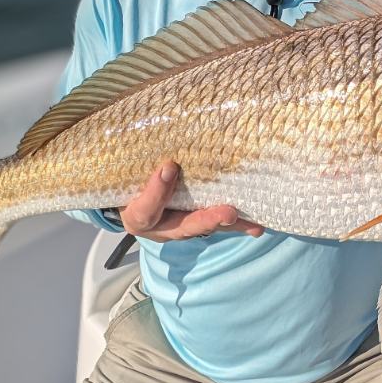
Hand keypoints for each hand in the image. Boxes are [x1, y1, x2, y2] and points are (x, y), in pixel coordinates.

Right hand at [116, 160, 264, 241]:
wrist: (128, 202)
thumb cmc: (127, 185)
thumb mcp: (124, 177)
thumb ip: (140, 166)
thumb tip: (163, 154)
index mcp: (137, 217)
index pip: (145, 210)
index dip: (157, 190)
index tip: (169, 166)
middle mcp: (161, 228)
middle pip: (183, 227)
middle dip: (207, 220)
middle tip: (229, 213)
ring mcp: (180, 228)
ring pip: (206, 228)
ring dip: (231, 225)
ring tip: (254, 226)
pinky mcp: (196, 224)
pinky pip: (216, 225)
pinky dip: (237, 224)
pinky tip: (257, 226)